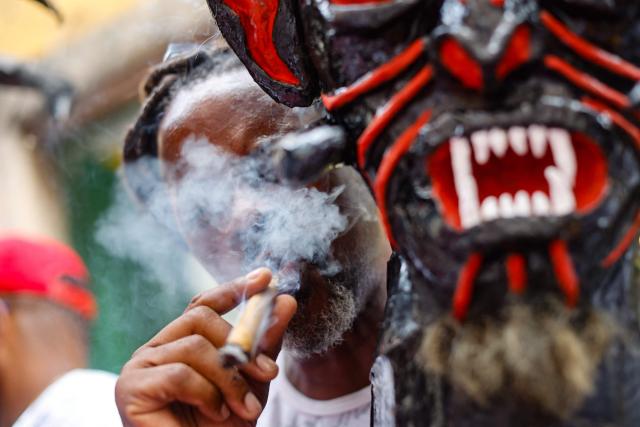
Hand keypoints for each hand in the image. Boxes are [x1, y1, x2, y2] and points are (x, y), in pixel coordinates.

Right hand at [115, 268, 296, 426]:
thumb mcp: (251, 382)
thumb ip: (263, 344)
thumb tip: (286, 301)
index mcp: (179, 344)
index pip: (202, 305)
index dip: (232, 289)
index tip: (265, 277)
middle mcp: (156, 349)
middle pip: (200, 318)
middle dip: (240, 344)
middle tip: (269, 374)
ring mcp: (140, 367)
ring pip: (194, 346)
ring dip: (229, 379)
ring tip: (242, 408)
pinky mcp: (131, 388)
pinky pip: (179, 374)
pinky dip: (206, 394)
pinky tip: (215, 413)